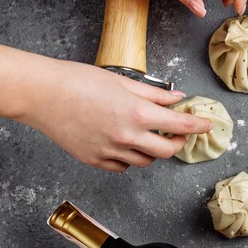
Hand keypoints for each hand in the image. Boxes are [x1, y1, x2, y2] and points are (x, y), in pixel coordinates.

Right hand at [0, 47, 212, 172]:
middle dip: (178, 143)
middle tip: (178, 134)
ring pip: (145, 161)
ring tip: (147, 135)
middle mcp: (128, 137)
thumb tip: (177, 97)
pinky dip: (130, 157)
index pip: (181, 125)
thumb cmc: (78, 81)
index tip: (206, 126)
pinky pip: (122, 166)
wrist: (41, 94)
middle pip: (167, 151)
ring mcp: (111, 152)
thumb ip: (154, 94)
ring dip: (153, 150)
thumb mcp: (123, 82)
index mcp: (138, 114)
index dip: (198, 126)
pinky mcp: (95, 160)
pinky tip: (125, 143)